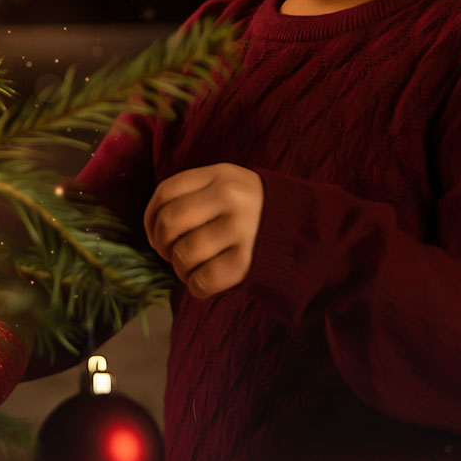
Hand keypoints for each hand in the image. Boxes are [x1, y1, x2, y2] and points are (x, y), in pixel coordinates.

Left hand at [144, 163, 262, 298]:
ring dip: (179, 267)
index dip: (150, 216)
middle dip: (161, 243)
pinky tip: (203, 282)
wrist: (309, 230)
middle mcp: (229, 198)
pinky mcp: (247, 262)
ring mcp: (240, 229)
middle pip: (170, 222)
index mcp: (221, 175)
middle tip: (169, 252)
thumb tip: (154, 224)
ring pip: (184, 253)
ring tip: (190, 268)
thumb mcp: (232, 185)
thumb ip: (197, 193)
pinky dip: (195, 286)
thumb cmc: (258, 211)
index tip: (155, 232)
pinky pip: (203, 280)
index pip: (166, 191)